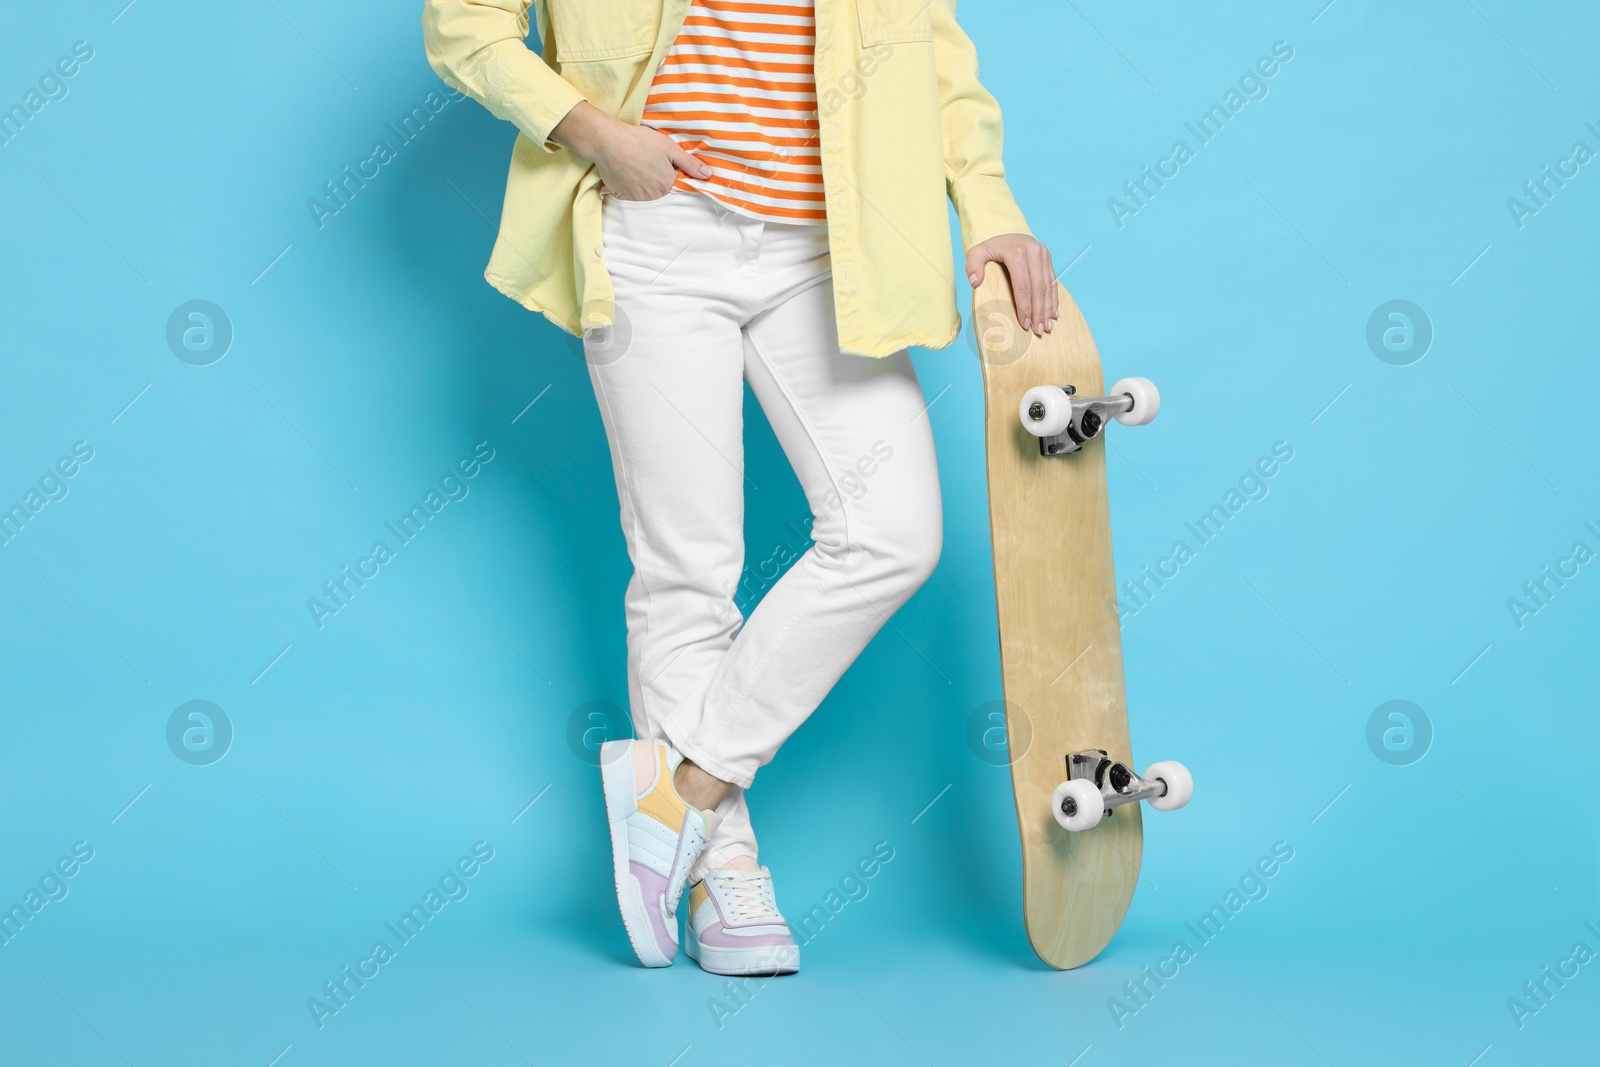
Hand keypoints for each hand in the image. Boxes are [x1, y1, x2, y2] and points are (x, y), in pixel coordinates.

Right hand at [550, 102, 709, 200]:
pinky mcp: (620, 195)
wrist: (607, 141)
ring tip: (634, 161)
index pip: (673, 180)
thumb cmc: (640, 141)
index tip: (658, 156)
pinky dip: (628, 182)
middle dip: (655, 174)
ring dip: (642, 179)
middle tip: (645, 157)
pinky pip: (629, 191)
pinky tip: (624, 168)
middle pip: (659, 186)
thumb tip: (709, 175)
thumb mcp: (669, 148)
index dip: (668, 166)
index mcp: (666, 185)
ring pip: (644, 189)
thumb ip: (690, 164)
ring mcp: (635, 197)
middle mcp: (652, 196)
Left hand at [965, 234, 1059, 335]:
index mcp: (1016, 252)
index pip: (1023, 285)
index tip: (1025, 324)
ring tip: (1047, 327)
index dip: (1025, 307)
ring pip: (1048, 286)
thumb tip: (975, 282)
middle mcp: (1034, 252)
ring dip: (1048, 308)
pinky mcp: (1048, 258)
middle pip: (1038, 288)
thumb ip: (973, 266)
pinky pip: (1053, 281)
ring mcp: (1043, 255)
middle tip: (1038, 331)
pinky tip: (1054, 313)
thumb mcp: (976, 252)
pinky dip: (1054, 298)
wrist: (1005, 228)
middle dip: (1039, 312)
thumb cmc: (989, 245)